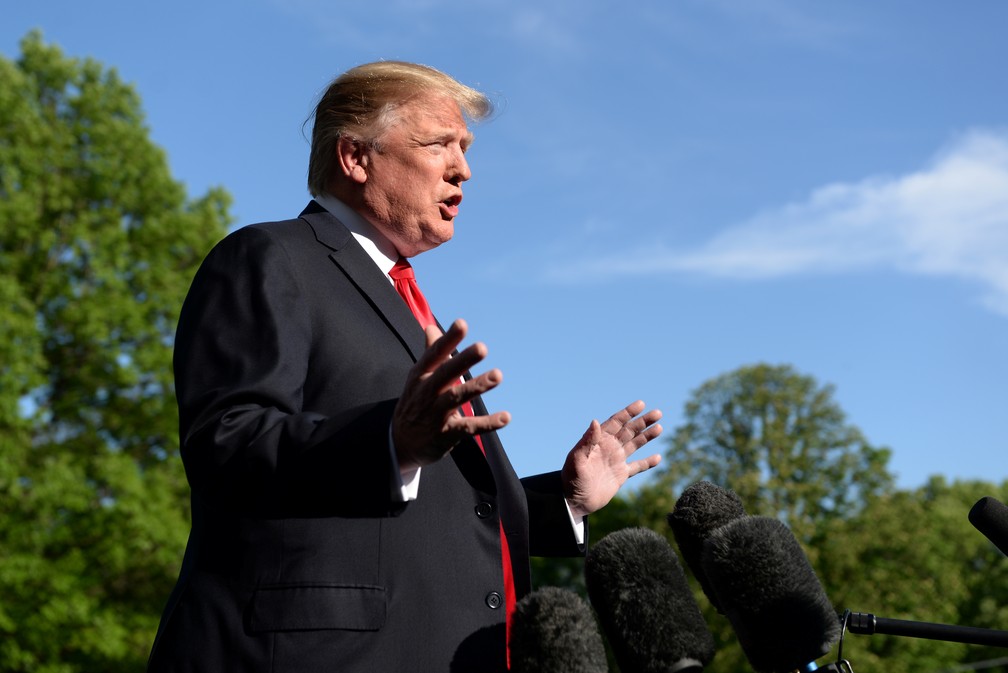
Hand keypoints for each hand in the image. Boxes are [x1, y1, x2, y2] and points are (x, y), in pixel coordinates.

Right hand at [393, 319, 510, 469]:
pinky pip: (468, 427)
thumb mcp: (418, 378)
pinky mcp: (446, 434)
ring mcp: (435, 414)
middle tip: (482, 348)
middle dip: (463, 360)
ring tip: (498, 375)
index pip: (435, 354)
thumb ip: (430, 352)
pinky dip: (487, 423)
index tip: (462, 324)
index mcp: (421, 375)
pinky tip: (505, 417)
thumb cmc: (415, 403)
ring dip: (477, 385)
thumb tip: (431, 327)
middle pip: (445, 373)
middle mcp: (426, 392)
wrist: (400, 444)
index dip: (448, 339)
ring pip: (457, 397)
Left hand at [561, 400, 662, 518]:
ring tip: (659, 428)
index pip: (616, 422)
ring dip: (647, 436)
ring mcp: (615, 460)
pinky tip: (657, 458)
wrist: (574, 501)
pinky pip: (637, 466)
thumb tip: (595, 421)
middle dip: (643, 422)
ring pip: (635, 444)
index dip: (628, 413)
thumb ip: (587, 441)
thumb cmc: (572, 479)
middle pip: (629, 430)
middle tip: (658, 413)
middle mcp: (609, 447)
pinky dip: (647, 462)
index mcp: (599, 441)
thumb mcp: (577, 459)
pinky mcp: (620, 475)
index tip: (641, 404)